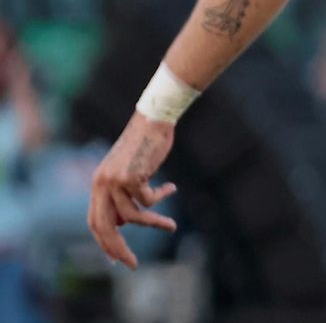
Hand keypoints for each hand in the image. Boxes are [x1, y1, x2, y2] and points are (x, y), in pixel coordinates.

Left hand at [87, 112, 178, 267]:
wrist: (153, 120)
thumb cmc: (144, 145)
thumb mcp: (129, 172)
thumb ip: (122, 195)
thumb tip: (123, 223)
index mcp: (97, 184)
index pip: (95, 222)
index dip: (105, 242)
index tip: (117, 259)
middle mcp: (101, 184)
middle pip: (104, 227)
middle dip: (117, 248)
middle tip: (132, 264)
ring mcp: (114, 181)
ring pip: (131, 217)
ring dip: (153, 224)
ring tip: (171, 226)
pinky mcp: (132, 176)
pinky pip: (148, 200)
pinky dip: (162, 197)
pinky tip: (171, 187)